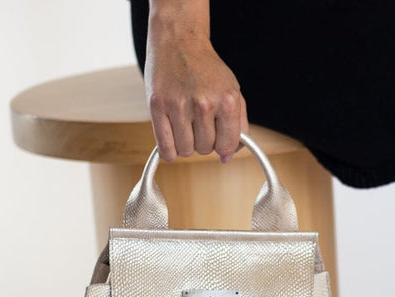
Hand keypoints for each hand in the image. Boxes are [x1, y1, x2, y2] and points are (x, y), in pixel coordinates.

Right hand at [144, 27, 248, 163]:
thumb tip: (226, 157)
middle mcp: (204, 103)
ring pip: (186, 151)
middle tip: (198, 121)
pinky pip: (166, 149)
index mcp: (227, 100)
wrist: (179, 41)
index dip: (222, 145)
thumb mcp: (232, 92)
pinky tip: (173, 137)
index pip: (227, 145)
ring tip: (185, 123)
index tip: (217, 136)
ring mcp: (179, 105)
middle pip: (205, 149)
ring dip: (186, 143)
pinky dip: (170, 151)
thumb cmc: (207, 70)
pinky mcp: (157, 106)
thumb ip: (237, 126)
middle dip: (203, 141)